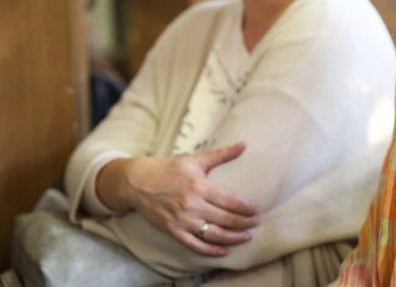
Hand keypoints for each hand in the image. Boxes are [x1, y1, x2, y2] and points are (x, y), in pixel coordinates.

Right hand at [98, 142, 259, 255]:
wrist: (138, 182)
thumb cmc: (169, 169)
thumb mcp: (196, 159)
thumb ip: (222, 154)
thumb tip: (244, 144)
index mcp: (200, 186)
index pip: (230, 201)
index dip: (246, 208)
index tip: (257, 210)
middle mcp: (192, 205)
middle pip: (225, 219)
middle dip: (244, 222)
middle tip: (256, 223)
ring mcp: (182, 220)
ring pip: (213, 234)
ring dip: (232, 238)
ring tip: (246, 237)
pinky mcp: (173, 230)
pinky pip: (195, 244)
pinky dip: (210, 250)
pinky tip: (223, 251)